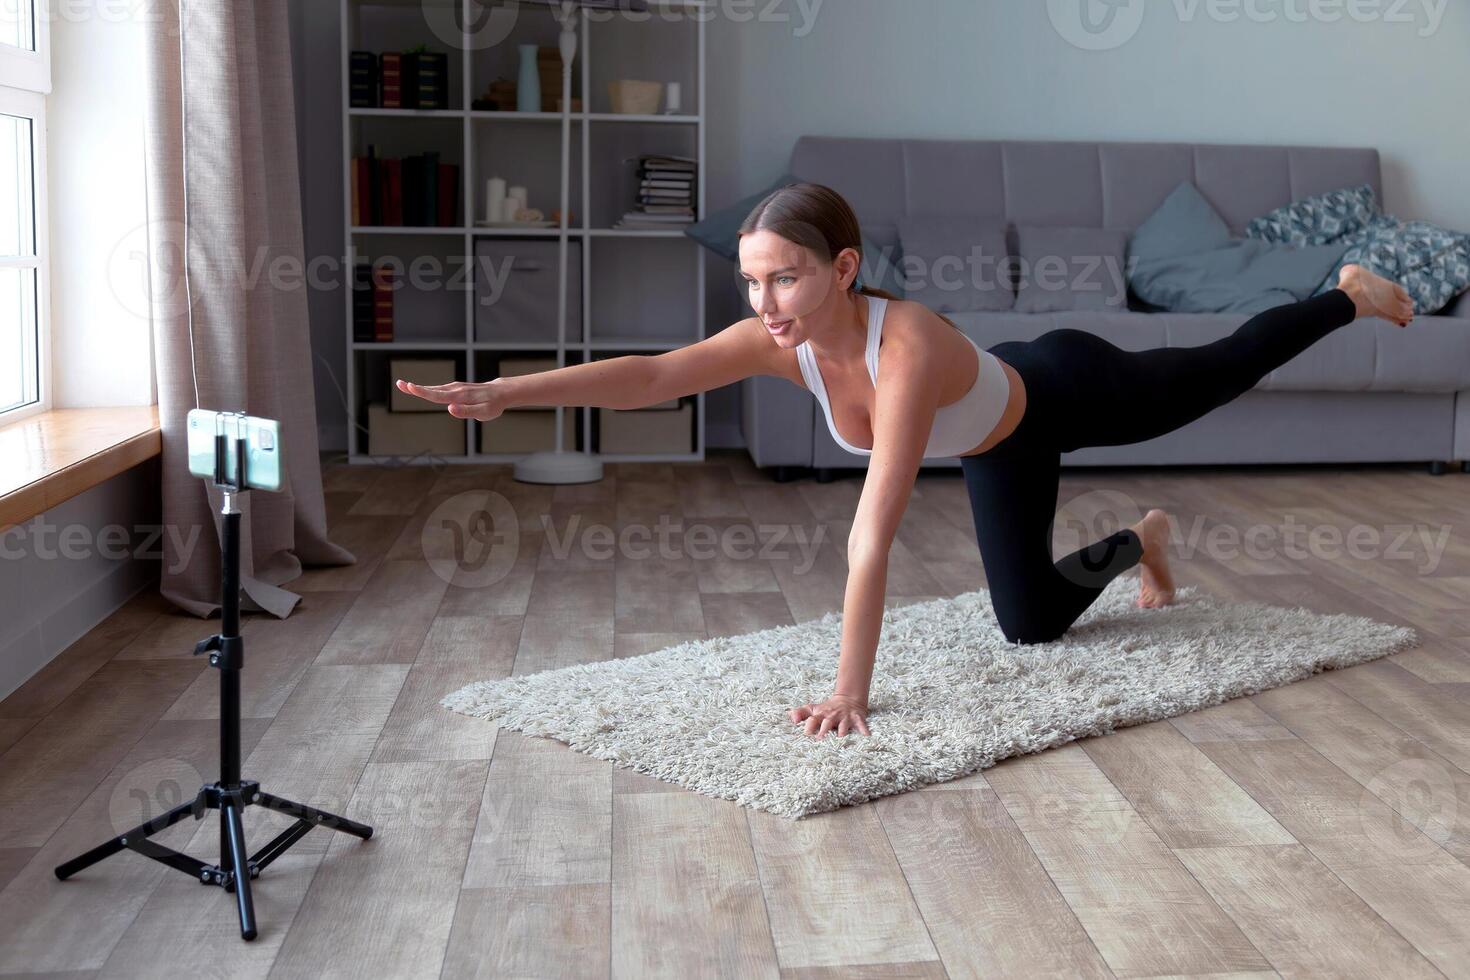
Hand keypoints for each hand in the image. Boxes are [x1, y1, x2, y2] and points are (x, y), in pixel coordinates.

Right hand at [395, 378, 509, 422]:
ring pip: (435, 388)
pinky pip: (440, 389)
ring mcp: (455, 388)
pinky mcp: (456, 388)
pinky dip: (428, 389)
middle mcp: (456, 390)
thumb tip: (449, 409)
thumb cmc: (493, 405)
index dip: (422, 392)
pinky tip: (421, 390)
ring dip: (419, 388)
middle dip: (415, 388)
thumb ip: (467, 412)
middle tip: (399, 384)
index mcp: (460, 396)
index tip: (409, 386)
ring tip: (405, 386)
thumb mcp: (484, 413)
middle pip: (432, 390)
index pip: (437, 395)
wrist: (501, 392)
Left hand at [789, 694, 869, 738]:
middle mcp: (833, 716)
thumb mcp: (814, 709)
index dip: (809, 725)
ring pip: (844, 725)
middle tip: (820, 739)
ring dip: (843, 730)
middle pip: (827, 722)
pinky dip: (864, 729)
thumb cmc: (827, 709)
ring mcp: (845, 717)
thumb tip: (791, 717)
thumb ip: (801, 713)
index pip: (813, 720)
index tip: (806, 733)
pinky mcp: (857, 718)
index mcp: (821, 715)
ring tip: (841, 737)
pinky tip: (867, 736)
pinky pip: (861, 724)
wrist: (847, 699)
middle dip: (824, 729)